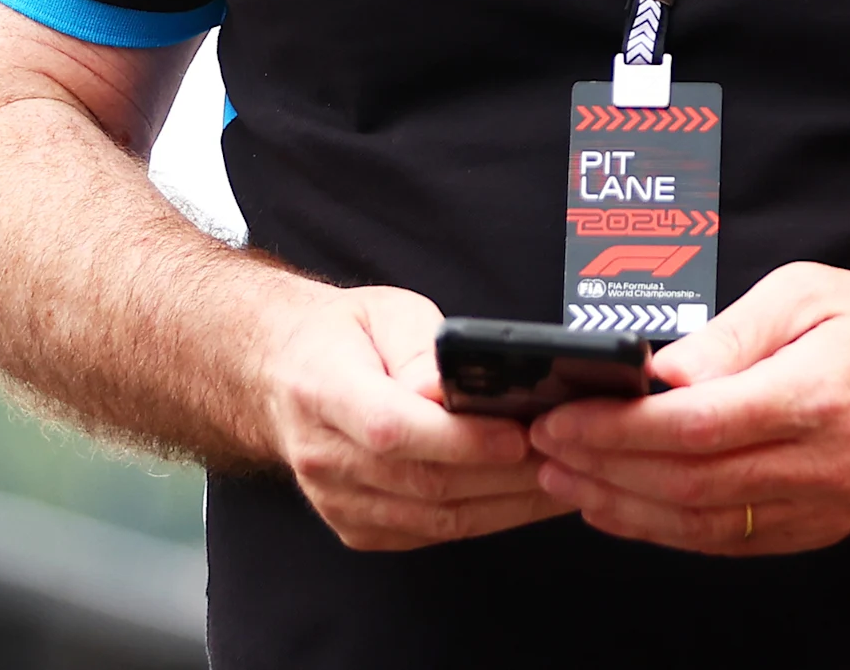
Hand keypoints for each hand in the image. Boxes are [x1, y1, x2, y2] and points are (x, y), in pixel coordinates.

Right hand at [257, 283, 565, 550]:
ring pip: (434, 520)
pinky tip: (524, 499)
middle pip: (423, 482)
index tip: (518, 434)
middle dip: (506, 474)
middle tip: (568, 454)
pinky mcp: (356, 529)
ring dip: (507, 505)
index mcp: (323, 389)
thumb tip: (458, 390)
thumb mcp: (385, 312)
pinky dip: (485, 519)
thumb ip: (423, 349)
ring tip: (563, 479)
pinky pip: (429, 536)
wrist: (281, 375)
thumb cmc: (343, 337)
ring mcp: (336, 501)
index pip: (393, 428)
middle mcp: (323, 455)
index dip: (459, 440)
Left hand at [525, 262, 849, 554]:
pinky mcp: (818, 530)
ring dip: (622, 508)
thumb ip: (727, 336)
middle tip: (543, 451)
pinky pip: (728, 541)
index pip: (694, 426)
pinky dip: (665, 530)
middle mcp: (818, 463)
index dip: (617, 430)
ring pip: (701, 524)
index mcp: (813, 396)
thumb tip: (656, 371)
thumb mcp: (803, 294)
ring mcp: (820, 507)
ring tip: (564, 481)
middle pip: (687, 483)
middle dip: (602, 470)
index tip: (561, 418)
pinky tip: (621, 509)